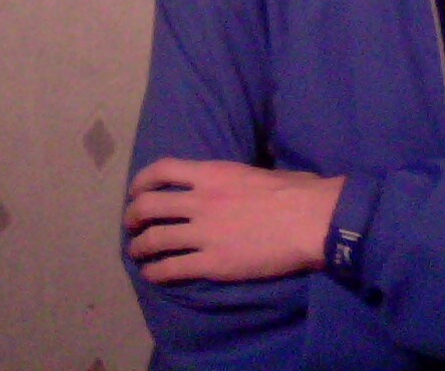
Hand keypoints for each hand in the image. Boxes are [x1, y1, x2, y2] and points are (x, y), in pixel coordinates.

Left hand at [125, 158, 344, 282]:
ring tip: (138, 253)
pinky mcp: (212, 263)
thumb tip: (240, 182)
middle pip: (149, 206)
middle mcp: (201, 200)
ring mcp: (204, 233)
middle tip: (133, 225)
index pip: (163, 169)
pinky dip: (156, 272)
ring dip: (140, 247)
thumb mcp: (260, 172)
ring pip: (154, 239)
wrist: (311, 221)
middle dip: (133, 216)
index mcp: (213, 173)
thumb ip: (238, 177)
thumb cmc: (298, 192)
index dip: (142, 181)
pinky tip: (154, 275)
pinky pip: (172, 268)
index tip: (137, 191)